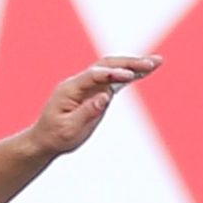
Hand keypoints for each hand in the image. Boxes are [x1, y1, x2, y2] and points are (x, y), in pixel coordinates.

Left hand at [30, 56, 160, 156]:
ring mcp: (88, 86)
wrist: (45, 140)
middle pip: (106, 66)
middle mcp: (79, 83)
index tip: (130, 76)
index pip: (94, 76)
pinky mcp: (96, 92)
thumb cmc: (56, 136)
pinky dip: (130, 75)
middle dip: (129, 63)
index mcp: (70, 89)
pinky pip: (114, 80)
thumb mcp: (69, 128)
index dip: (112, 74)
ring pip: (112, 69)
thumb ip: (87, 111)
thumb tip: (105, 96)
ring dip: (133, 65)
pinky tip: (146, 71)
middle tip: (151, 63)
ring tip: (156, 62)